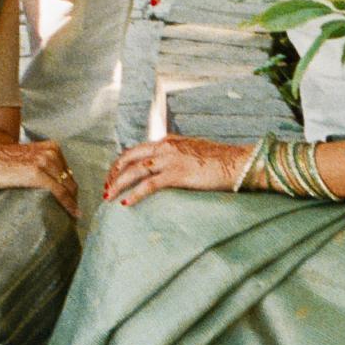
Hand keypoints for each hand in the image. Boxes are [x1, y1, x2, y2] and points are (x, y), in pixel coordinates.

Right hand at [0, 141, 84, 220]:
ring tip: (74, 215)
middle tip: (75, 210)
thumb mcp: (25, 158)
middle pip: (70, 179)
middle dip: (74, 195)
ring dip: (73, 202)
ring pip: (68, 186)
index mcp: (49, 146)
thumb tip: (54, 181)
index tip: (74, 199)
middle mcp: (49, 151)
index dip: (71, 186)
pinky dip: (69, 204)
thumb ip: (40, 164)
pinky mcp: (37, 173)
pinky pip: (60, 192)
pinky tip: (73, 214)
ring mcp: (44, 161)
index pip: (67, 170)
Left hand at [102, 135, 249, 207]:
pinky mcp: (177, 174)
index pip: (136, 150)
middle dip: (114, 173)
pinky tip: (127, 203)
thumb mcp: (194, 152)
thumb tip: (168, 168)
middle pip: (129, 158)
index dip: (122, 164)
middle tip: (106, 188)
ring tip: (109, 197)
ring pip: (135, 170)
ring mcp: (170, 159)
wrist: (238, 162)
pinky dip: (135, 194)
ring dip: (119, 184)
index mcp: (167, 141)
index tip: (114, 176)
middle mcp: (165, 147)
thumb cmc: (220, 160)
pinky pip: (150, 185)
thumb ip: (178, 155)